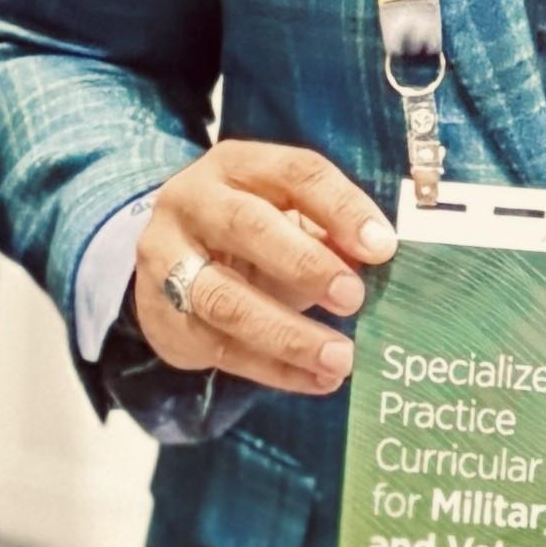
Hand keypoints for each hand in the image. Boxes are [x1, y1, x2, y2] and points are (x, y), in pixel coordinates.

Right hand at [135, 141, 398, 395]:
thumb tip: (376, 255)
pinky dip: (276, 370)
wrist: (168, 263)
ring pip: (225, 300)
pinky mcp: (163, 317)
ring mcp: (167, 261)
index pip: (294, 172)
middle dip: (305, 264)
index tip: (382, 247)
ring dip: (288, 334)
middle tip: (354, 298)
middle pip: (245, 226)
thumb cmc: (249, 235)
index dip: (340, 207)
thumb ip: (329, 231)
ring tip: (341, 358)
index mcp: (236, 166)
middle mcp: (192, 203)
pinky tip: (319, 380)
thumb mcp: (287, 216)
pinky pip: (222, 349)